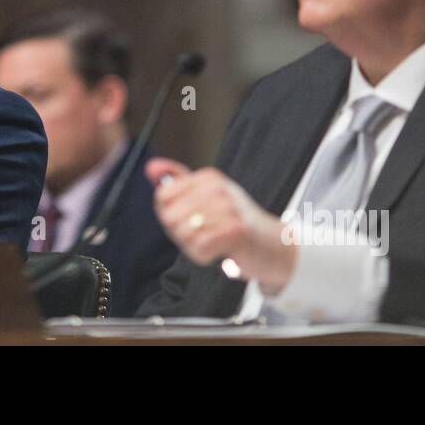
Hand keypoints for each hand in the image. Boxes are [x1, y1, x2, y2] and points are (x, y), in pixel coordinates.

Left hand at [146, 158, 297, 293]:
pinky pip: (199, 248)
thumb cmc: (237, 223)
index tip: (191, 219)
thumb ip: (177, 182)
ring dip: (194, 247)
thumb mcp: (207, 197)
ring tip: (214, 242)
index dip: (170, 214)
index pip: (163, 195)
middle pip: (169, 216)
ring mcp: (227, 208)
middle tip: (205, 234)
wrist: (274, 246)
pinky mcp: (235, 230)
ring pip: (183, 234)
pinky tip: (220, 252)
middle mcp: (217, 188)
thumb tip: (150, 168)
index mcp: (208, 177)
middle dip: (181, 233)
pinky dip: (205, 256)